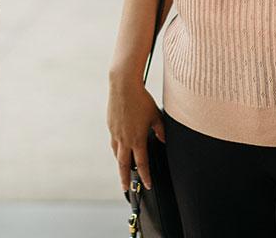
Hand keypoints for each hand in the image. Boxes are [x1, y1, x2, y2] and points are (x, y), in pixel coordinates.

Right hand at [107, 76, 164, 191]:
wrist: (123, 86)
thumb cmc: (141, 99)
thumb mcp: (155, 115)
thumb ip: (161, 130)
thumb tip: (164, 140)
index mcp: (137, 139)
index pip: (142, 164)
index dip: (145, 176)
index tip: (148, 185)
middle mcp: (124, 139)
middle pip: (124, 165)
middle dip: (125, 179)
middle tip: (126, 189)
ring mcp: (115, 132)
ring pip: (117, 153)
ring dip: (120, 163)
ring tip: (123, 169)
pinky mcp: (110, 125)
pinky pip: (113, 141)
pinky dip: (116, 148)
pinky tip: (118, 147)